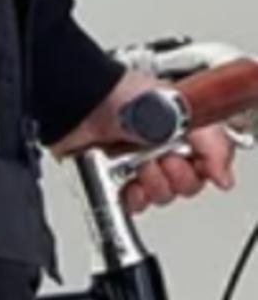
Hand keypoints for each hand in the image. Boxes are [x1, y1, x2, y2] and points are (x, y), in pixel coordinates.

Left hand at [51, 69, 236, 214]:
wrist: (78, 106)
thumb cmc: (116, 94)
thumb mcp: (176, 110)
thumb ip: (210, 142)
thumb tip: (221, 175)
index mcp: (180, 129)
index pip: (209, 160)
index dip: (207, 166)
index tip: (198, 162)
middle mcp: (160, 147)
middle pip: (188, 183)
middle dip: (178, 174)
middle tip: (163, 158)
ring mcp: (136, 164)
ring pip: (163, 195)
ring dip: (154, 183)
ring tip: (140, 165)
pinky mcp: (113, 179)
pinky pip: (134, 204)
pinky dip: (134, 198)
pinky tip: (130, 184)